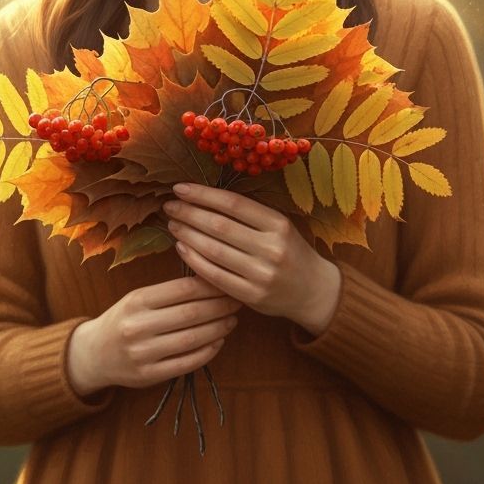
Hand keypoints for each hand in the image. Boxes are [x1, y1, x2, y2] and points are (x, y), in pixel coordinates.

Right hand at [81, 275, 242, 391]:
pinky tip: (219, 342)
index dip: (210, 286)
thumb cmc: (123, 319)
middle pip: (190, 314)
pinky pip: (186, 363)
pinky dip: (207, 352)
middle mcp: (138, 326)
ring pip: (191, 339)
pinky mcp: (148, 375)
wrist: (93, 353)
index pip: (183, 289)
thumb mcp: (137, 298)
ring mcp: (143, 353)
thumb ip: (168, 292)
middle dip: (219, 306)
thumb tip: (210, 281)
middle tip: (237, 301)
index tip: (227, 283)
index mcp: (136, 300)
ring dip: (218, 329)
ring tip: (232, 320)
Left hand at [162, 182, 326, 324]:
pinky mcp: (252, 296)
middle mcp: (272, 248)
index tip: (180, 188)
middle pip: (219, 226)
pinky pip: (214, 275)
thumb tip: (204, 197)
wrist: (313, 291)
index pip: (233, 204)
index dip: (203, 194)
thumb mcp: (279, 226)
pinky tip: (181, 247)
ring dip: (187, 234)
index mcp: (278, 224)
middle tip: (170, 206)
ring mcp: (262, 274)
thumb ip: (248, 214)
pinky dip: (193, 260)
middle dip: (189, 213)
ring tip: (172, 224)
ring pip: (214, 250)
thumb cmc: (289, 251)